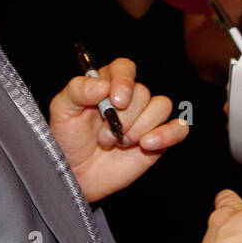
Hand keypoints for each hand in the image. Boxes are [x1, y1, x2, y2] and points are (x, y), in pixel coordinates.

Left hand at [49, 58, 189, 201]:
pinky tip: (147, 144)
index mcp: (108, 84)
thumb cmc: (69, 139)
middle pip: (143, 92)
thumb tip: (102, 86)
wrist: (77, 174)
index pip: (125, 68)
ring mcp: (147, 118)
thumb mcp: (62, 111)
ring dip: (140, 127)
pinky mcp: (160, 138)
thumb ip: (77, 91)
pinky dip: (168, 134)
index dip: (124, 81)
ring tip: (120, 143)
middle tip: (104, 136)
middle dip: (124, 118)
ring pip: (161, 106)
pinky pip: (179, 128)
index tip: (116, 101)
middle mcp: (131, 98)